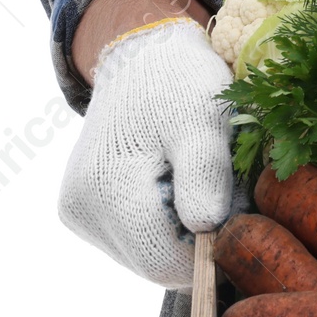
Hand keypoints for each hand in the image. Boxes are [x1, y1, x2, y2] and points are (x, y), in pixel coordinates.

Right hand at [58, 18, 236, 286]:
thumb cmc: (179, 80)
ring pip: (143, 253)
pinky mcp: (83, 209)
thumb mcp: (204, 116)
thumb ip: (205, 171)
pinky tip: (174, 180)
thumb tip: (207, 228)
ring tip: (197, 179)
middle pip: (152, 262)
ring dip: (180, 228)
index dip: (208, 250)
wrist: (142, 54)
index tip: (239, 214)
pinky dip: (163, 218)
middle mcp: (80, 210)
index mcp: (105, 188)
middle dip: (196, 238)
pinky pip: (133, 236)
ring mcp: (78, 212)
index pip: (162, 261)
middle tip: (224, 190)